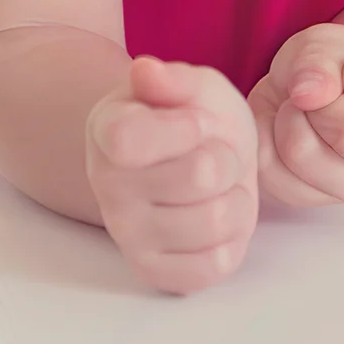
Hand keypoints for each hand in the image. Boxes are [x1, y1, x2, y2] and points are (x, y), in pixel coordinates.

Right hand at [85, 56, 258, 294]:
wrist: (195, 158)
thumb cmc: (192, 116)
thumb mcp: (192, 86)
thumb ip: (172, 80)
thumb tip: (145, 70)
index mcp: (109, 132)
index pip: (130, 140)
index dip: (184, 128)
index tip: (197, 122)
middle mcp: (108, 188)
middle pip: (201, 176)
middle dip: (226, 157)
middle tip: (213, 153)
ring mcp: (129, 236)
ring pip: (216, 220)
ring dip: (234, 196)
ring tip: (218, 185)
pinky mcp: (157, 272)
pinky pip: (217, 263)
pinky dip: (233, 237)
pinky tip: (216, 214)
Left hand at [247, 23, 343, 207]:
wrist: (310, 95)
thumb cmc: (333, 69)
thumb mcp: (328, 43)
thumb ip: (320, 60)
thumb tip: (309, 93)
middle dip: (319, 102)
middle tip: (319, 93)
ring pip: (303, 153)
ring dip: (287, 118)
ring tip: (300, 109)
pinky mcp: (313, 198)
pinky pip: (271, 169)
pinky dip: (266, 137)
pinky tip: (285, 128)